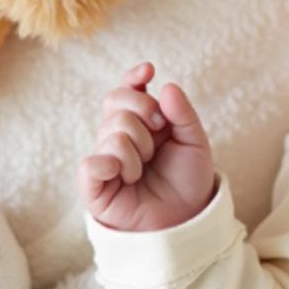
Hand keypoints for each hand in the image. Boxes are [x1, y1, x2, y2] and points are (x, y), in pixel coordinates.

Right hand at [78, 63, 215, 231]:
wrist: (186, 218)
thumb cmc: (188, 179)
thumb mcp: (195, 141)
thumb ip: (182, 114)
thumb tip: (166, 85)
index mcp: (142, 123)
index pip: (126, 91)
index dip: (133, 78)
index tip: (148, 70)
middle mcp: (119, 136)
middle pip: (116, 103)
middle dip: (143, 113)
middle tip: (159, 134)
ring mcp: (105, 158)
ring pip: (112, 132)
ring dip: (139, 150)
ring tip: (147, 169)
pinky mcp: (94, 186)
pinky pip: (93, 163)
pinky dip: (112, 164)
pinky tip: (127, 174)